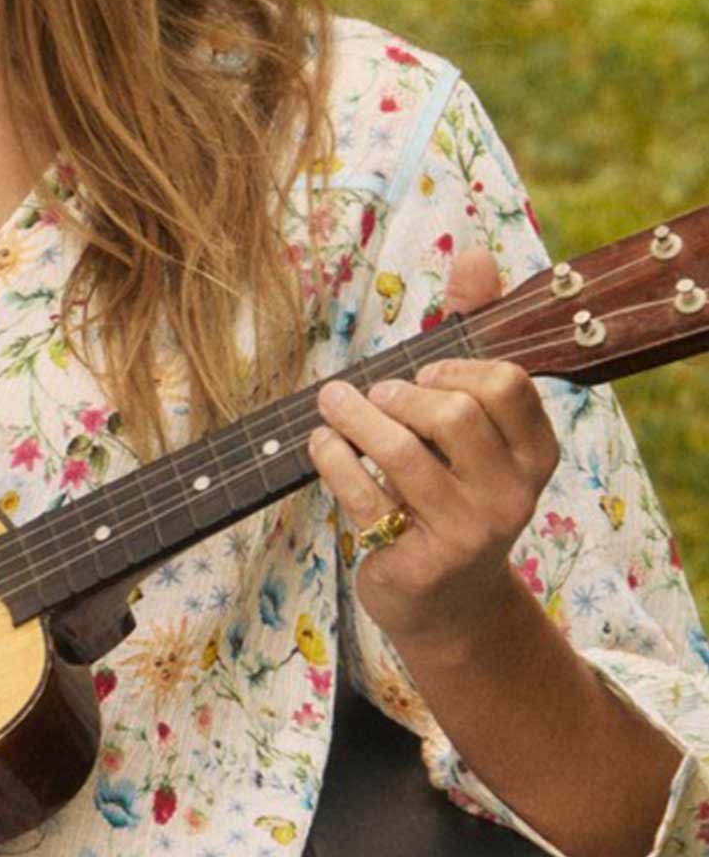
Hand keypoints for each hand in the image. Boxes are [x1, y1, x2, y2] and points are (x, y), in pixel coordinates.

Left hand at [309, 247, 559, 656]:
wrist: (444, 601)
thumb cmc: (450, 489)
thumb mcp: (471, 424)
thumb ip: (473, 337)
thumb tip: (473, 255)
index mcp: (535, 455)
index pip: (506, 384)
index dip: (456, 368)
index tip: (425, 373)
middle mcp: (511, 495)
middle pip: (455, 412)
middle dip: (402, 392)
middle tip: (373, 393)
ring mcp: (466, 533)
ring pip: (402, 452)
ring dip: (354, 417)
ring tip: (332, 405)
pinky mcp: (416, 559)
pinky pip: (363, 493)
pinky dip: (332, 459)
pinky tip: (320, 445)